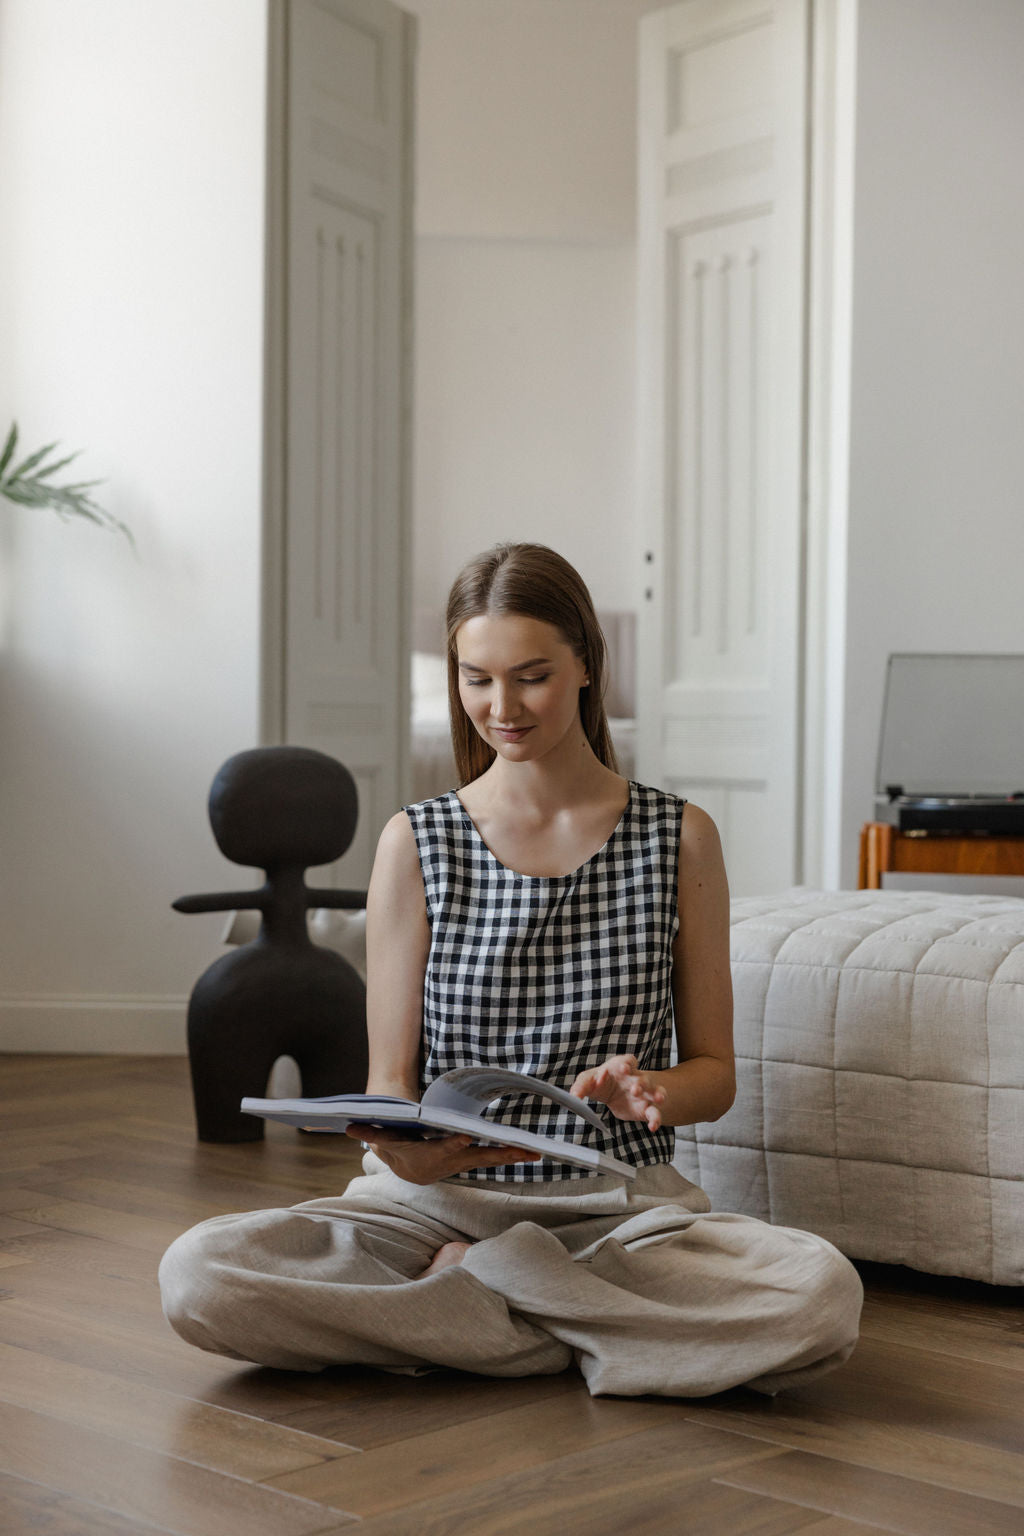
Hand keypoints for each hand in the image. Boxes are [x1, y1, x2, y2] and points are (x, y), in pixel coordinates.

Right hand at [344, 1125, 540, 1184]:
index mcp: (429, 1156)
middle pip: (476, 1157)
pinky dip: (511, 1154)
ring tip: (535, 1152)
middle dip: (497, 1154)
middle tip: (520, 1150)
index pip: (442, 1149)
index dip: (453, 1144)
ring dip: (512, 1155)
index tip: (466, 1137)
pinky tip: (531, 1152)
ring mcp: (463, 1161)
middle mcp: (450, 1162)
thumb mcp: (383, 1140)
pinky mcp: (472, 1157)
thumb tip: (350, 1124)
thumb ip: (370, 1133)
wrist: (408, 1169)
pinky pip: (495, 1155)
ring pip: (490, 1157)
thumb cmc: (396, 1147)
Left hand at [570, 1054, 665, 1130]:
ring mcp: (642, 1093)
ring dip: (656, 1094)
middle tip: (635, 1089)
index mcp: (621, 1068)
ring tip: (657, 1099)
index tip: (623, 1068)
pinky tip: (653, 1126)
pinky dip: (656, 1119)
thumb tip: (573, 1097)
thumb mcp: (588, 1081)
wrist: (613, 1094)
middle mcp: (634, 1078)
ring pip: (654, 1091)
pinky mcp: (645, 1108)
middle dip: (641, 1083)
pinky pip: (654, 1112)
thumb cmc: (601, 1082)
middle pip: (642, 1078)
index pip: (628, 1061)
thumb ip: (581, 1087)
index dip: (627, 1064)